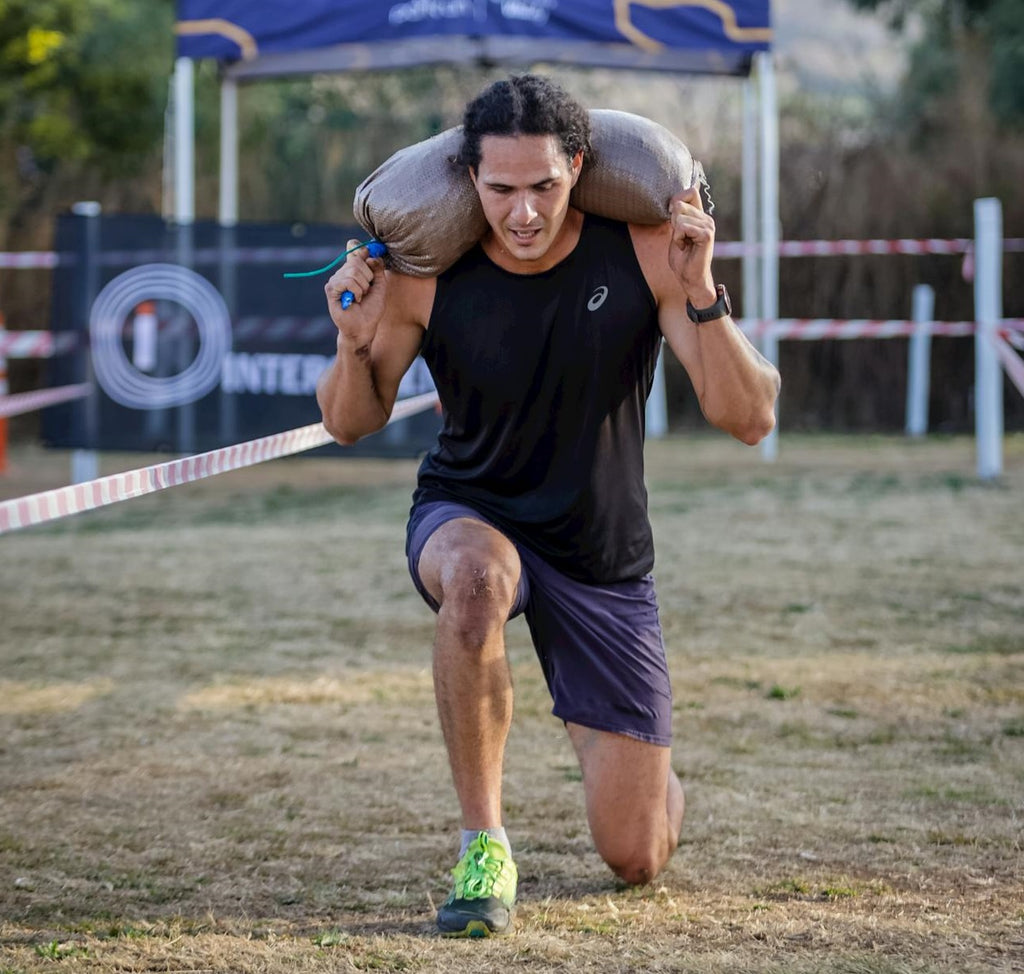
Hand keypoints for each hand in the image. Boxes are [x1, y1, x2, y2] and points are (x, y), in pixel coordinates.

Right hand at [325, 239, 387, 345]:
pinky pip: (347, 280)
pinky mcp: (331, 288)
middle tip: (367, 291)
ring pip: (353, 270)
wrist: (364, 328)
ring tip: (360, 297)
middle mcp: (343, 272)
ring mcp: (336, 279)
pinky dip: (356, 291)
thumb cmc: (371, 310)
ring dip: (363, 286)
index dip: (364, 251)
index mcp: (354, 270)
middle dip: (368, 276)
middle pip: (357, 259)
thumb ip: (378, 269)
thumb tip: (372, 255)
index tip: (372, 260)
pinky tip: (355, 300)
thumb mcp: (380, 287)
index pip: (355, 249)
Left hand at [668, 186, 716, 307]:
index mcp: (700, 216)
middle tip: (680, 238)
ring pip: (680, 216)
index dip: (676, 200)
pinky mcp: (707, 234)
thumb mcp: (675, 233)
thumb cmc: (683, 259)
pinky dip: (678, 238)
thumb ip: (677, 217)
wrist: (690, 278)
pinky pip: (683, 227)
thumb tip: (675, 201)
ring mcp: (708, 225)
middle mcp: (706, 218)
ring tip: (683, 244)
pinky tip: (685, 247)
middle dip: (673, 222)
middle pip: (680, 204)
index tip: (673, 219)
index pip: (691, 192)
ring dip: (676, 233)